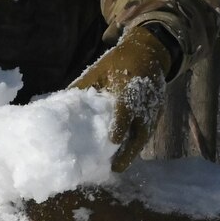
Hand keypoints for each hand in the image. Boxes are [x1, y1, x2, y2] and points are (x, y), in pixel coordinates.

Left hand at [70, 25, 175, 171]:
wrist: (149, 52)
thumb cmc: (120, 61)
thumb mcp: (99, 69)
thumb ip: (83, 86)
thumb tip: (62, 102)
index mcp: (129, 88)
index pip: (126, 111)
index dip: (120, 127)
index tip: (112, 142)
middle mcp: (144, 101)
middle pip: (140, 131)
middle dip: (130, 151)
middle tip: (117, 168)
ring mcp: (153, 107)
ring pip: (146, 134)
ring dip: (134, 151)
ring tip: (120, 165)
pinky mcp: (157, 111)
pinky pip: (149, 130)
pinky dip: (139, 142)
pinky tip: (128, 152)